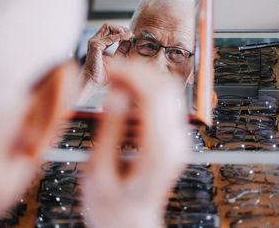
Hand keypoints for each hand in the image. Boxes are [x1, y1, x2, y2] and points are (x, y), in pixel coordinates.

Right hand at [82, 23, 133, 87]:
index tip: (132, 36)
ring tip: (130, 35)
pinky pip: (110, 37)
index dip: (121, 31)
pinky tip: (127, 38)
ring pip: (108, 27)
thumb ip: (122, 50)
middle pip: (109, 26)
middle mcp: (95, 41)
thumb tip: (130, 41)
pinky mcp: (95, 45)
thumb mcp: (116, 59)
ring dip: (121, 30)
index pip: (110, 31)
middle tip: (131, 34)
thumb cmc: (102, 74)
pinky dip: (120, 36)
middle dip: (121, 28)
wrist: (93, 82)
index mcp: (99, 44)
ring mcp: (94, 42)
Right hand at [82, 58, 189, 227]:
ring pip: (169, 91)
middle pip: (166, 87)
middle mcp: (176, 141)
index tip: (108, 67)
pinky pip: (167, 103)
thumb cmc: (111, 207)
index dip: (131, 73)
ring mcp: (179, 139)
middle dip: (137, 70)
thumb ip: (110, 128)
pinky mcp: (174, 138)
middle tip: (109, 70)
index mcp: (159, 150)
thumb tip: (116, 90)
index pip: (154, 94)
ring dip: (143, 78)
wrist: (131, 225)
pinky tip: (127, 92)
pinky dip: (147, 90)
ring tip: (115, 78)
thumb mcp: (98, 170)